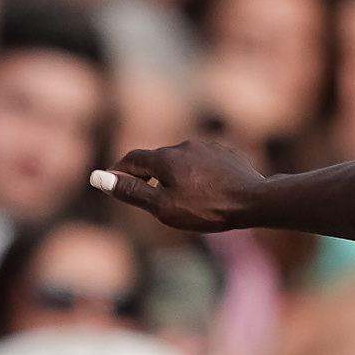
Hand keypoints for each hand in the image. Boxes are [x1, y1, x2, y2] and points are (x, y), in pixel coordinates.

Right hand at [91, 137, 260, 233]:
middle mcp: (184, 146)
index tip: (112, 182)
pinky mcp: (228, 155)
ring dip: (177, 175)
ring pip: (184, 161)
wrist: (254, 201)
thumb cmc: (206, 207)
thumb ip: (132, 192)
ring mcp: (209, 148)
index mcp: (164, 157)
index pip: (132, 160)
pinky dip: (201, 175)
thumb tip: (100, 178)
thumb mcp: (163, 206)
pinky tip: (209, 190)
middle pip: (158, 159)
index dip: (119, 171)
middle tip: (147, 195)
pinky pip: (207, 163)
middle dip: (149, 175)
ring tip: (182, 196)